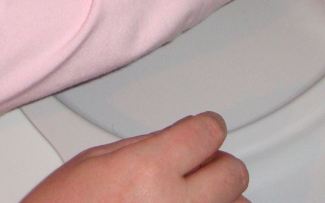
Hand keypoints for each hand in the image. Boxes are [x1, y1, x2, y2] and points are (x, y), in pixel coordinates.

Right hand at [22, 112, 248, 202]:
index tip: (203, 132)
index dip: (205, 129)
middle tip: (196, 168)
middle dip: (216, 165)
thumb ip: (144, 146)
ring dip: (218, 199)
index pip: (209, 132)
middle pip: (233, 171)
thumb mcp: (91, 163)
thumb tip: (179, 135)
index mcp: (149, 170)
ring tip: (189, 199)